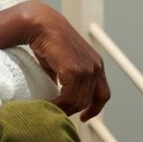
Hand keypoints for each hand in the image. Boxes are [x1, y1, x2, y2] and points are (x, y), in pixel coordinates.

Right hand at [22, 1, 109, 120]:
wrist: (40, 24)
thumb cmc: (46, 39)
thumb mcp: (60, 60)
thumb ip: (63, 76)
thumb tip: (56, 92)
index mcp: (95, 64)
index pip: (102, 94)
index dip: (94, 109)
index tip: (84, 117)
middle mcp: (96, 67)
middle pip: (87, 101)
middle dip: (72, 110)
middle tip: (56, 113)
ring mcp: (87, 69)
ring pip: (77, 101)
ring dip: (63, 108)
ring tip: (49, 109)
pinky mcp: (75, 70)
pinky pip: (68, 97)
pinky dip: (58, 104)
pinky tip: (48, 104)